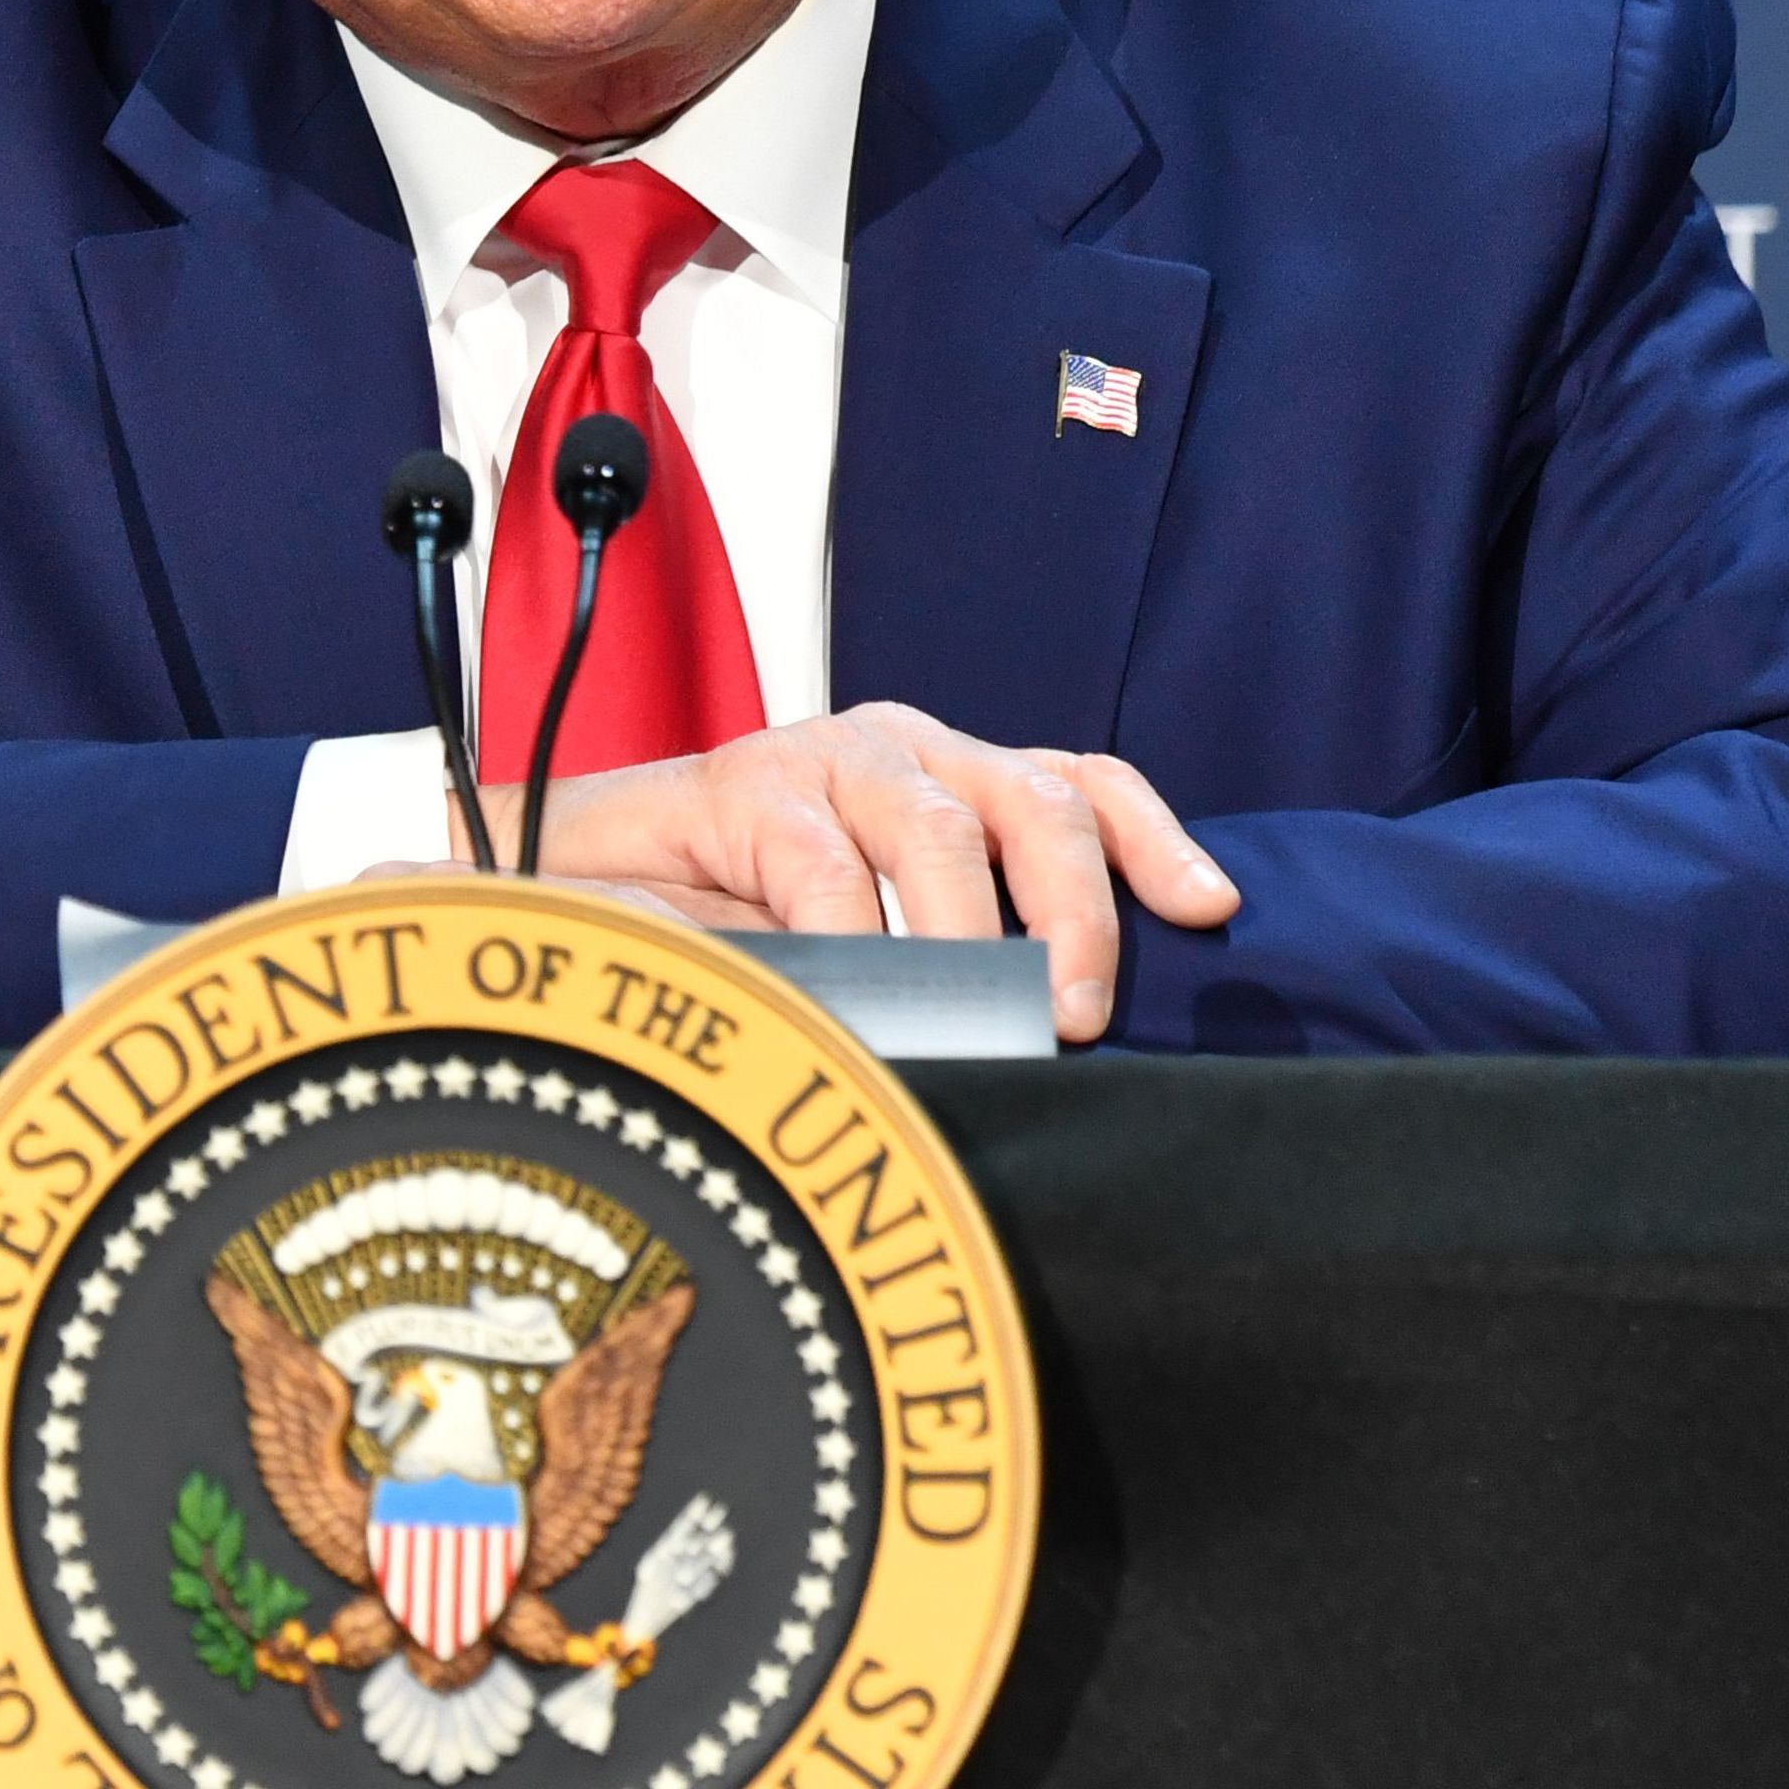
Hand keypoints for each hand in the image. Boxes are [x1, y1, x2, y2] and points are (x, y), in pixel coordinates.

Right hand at [517, 704, 1238, 1042]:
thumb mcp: (875, 938)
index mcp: (957, 777)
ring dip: (972, 939)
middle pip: (1037, 801)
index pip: (1082, 784)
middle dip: (1076, 911)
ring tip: (984, 1022)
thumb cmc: (737, 920)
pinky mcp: (746, 780)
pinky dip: (856, 939)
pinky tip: (863, 996)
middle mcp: (909, 749)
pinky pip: (825, 862)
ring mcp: (829, 755)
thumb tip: (1060, 1038)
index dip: (1154, 842)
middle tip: (1077, 1013)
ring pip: (939, 829)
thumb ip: (959, 956)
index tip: (1208, 912)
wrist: (580, 882)